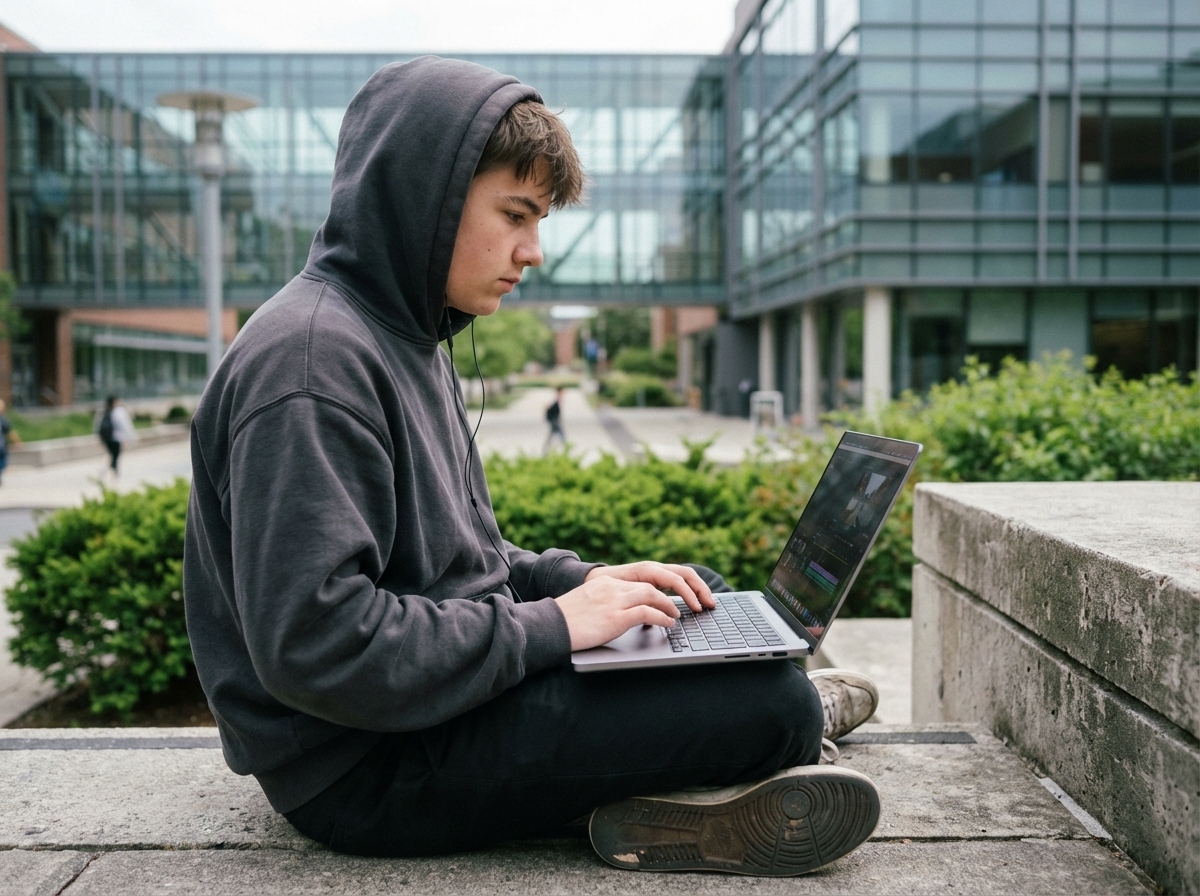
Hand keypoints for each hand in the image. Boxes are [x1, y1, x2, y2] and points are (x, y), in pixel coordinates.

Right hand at [555, 562, 717, 651]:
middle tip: (680, 606)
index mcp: (605, 583)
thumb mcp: (585, 606)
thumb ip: (602, 605)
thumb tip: (615, 616)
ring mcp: (614, 601)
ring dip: (669, 605)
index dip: (656, 591)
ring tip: (677, 615)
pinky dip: (662, 617)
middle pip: (650, 585)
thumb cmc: (563, 622)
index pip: (638, 583)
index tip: (665, 599)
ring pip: (653, 594)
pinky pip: (647, 612)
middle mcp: (612, 588)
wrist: (548, 627)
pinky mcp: (616, 617)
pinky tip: (668, 623)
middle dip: (669, 595)